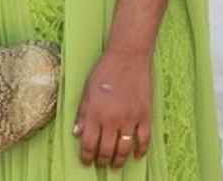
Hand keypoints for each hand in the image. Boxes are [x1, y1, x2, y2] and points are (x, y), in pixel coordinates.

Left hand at [72, 48, 151, 168]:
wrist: (128, 58)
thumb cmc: (104, 71)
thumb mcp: (87, 91)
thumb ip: (82, 113)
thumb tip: (77, 132)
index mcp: (95, 113)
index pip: (89, 143)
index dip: (86, 156)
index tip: (86, 161)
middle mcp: (112, 120)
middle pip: (106, 150)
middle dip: (102, 160)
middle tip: (100, 164)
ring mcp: (130, 119)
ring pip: (124, 149)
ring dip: (119, 160)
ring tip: (115, 164)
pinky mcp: (145, 116)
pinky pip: (144, 140)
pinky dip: (140, 151)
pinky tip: (136, 155)